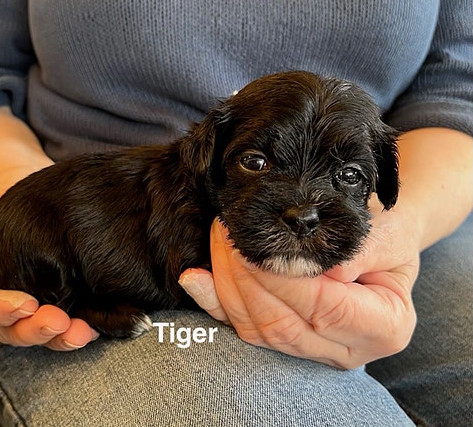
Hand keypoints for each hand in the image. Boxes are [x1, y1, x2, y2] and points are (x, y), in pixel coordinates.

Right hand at [0, 167, 97, 350]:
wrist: (30, 181)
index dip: (5, 312)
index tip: (25, 304)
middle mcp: (13, 304)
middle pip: (17, 331)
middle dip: (36, 330)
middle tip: (57, 320)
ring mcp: (42, 303)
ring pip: (45, 333)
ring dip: (62, 337)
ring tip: (80, 330)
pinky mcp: (70, 297)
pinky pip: (74, 319)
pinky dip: (83, 327)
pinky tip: (95, 325)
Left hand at [180, 201, 418, 368]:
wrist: (380, 249)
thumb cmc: (387, 240)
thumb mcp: (390, 236)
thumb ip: (361, 250)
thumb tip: (315, 264)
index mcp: (384, 328)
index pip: (324, 307)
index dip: (286, 279)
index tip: (257, 244)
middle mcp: (347, 349)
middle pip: (284, 323)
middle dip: (248, 277)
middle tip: (228, 234)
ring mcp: (313, 350)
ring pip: (259, 330)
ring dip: (229, 285)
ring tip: (218, 242)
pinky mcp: (286, 341)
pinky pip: (244, 328)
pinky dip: (216, 304)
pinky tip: (195, 280)